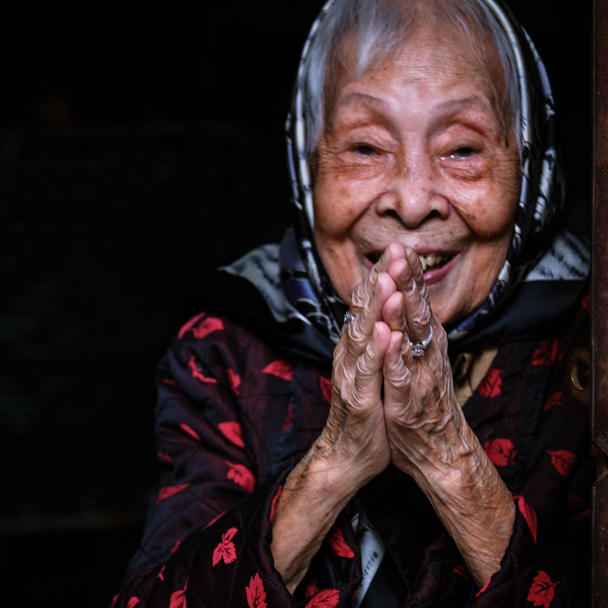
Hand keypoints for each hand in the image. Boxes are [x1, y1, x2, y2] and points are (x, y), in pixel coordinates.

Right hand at [270, 245, 406, 590]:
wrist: (348, 456)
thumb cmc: (365, 412)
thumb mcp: (369, 370)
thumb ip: (370, 341)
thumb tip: (378, 314)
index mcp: (356, 347)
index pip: (366, 305)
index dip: (380, 277)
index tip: (397, 250)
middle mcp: (349, 355)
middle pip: (362, 312)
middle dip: (378, 280)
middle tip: (393, 251)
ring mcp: (351, 376)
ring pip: (361, 336)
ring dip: (374, 308)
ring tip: (386, 280)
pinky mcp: (357, 400)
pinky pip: (367, 372)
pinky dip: (375, 350)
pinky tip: (383, 331)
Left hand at [380, 247, 464, 475]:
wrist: (438, 451)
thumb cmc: (425, 402)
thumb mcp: (420, 361)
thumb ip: (414, 333)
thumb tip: (406, 301)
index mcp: (425, 344)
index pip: (416, 304)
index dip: (408, 277)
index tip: (400, 248)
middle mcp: (426, 355)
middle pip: (417, 313)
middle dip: (407, 283)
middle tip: (401, 252)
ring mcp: (419, 377)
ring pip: (411, 341)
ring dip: (402, 313)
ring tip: (395, 287)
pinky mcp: (409, 402)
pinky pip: (403, 378)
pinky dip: (397, 359)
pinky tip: (393, 342)